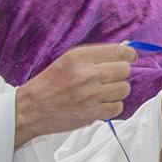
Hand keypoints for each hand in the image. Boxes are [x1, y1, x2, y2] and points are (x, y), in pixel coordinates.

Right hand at [14, 43, 135, 145]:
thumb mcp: (69, 61)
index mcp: (79, 57)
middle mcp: (86, 74)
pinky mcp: (92, 113)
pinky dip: (112, 106)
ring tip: (103, 91)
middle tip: (110, 77)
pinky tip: (100, 103)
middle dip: (121, 73)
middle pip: (124, 70)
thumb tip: (127, 47)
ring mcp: (90, 95)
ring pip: (124, 89)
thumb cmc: (50, 83)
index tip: (131, 58)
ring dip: (117, 91)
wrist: (31, 109)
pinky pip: (118, 107)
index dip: (129, 55)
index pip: (118, 51)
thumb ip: (97, 54)